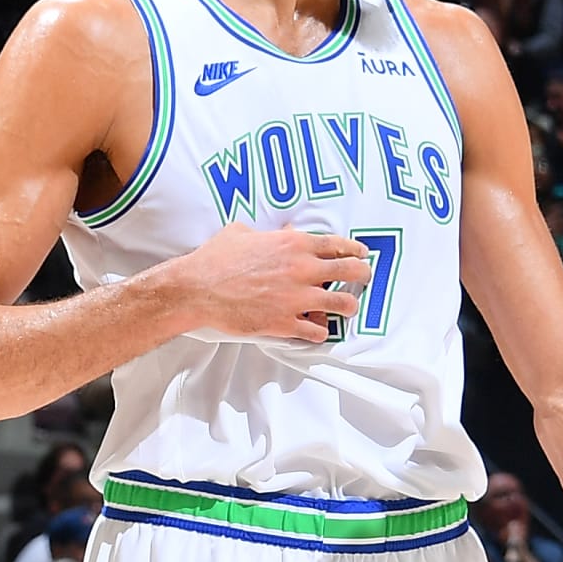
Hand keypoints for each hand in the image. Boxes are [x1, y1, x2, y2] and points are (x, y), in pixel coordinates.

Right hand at [173, 222, 368, 344]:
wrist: (197, 288)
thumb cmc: (216, 258)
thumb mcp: (243, 232)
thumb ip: (270, 233)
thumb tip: (284, 231)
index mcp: (294, 244)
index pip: (338, 245)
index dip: (355, 249)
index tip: (362, 253)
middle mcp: (302, 270)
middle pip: (350, 272)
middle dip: (362, 274)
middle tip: (364, 278)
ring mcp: (296, 298)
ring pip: (342, 304)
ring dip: (348, 306)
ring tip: (348, 308)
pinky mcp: (285, 323)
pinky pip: (317, 331)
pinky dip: (320, 331)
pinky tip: (317, 329)